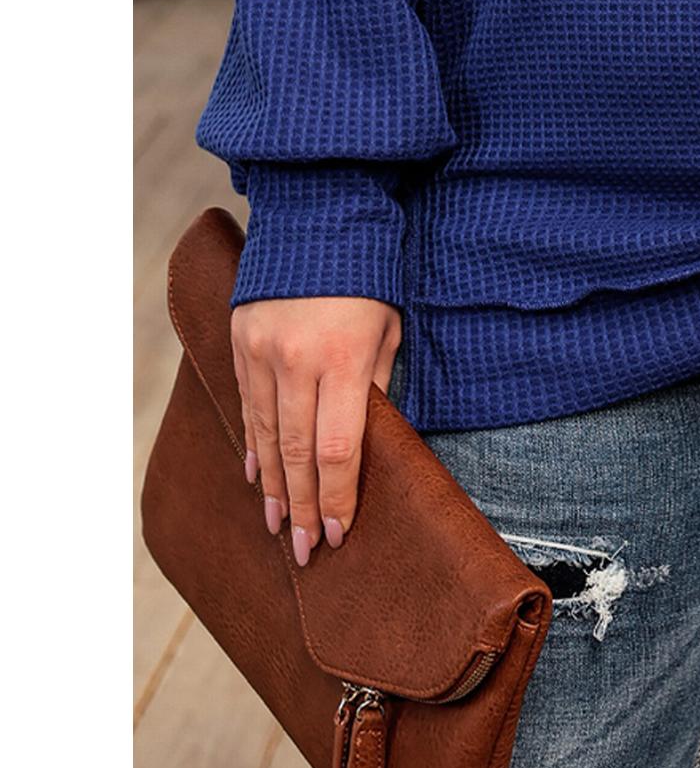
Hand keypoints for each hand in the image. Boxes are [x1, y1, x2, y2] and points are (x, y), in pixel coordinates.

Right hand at [230, 296, 401, 566]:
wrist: (319, 215)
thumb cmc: (370, 277)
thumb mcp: (390, 328)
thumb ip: (377, 385)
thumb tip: (366, 443)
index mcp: (344, 358)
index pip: (338, 448)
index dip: (336, 496)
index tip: (338, 533)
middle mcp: (296, 360)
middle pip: (297, 453)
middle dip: (301, 507)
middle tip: (303, 552)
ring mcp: (262, 352)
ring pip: (266, 436)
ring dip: (272, 486)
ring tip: (276, 526)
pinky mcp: (241, 343)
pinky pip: (247, 406)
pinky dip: (253, 445)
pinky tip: (256, 476)